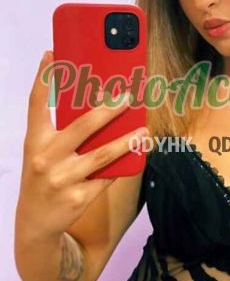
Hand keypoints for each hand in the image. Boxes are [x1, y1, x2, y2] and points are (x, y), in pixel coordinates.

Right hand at [15, 50, 148, 240]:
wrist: (35, 224)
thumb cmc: (43, 177)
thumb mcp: (43, 152)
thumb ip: (62, 132)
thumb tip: (96, 105)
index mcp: (34, 141)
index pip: (35, 104)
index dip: (43, 78)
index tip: (52, 56)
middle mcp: (45, 158)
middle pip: (82, 126)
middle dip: (108, 109)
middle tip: (128, 96)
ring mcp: (62, 179)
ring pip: (102, 155)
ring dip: (127, 140)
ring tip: (144, 130)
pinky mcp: (78, 198)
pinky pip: (107, 177)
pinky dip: (122, 165)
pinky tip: (136, 154)